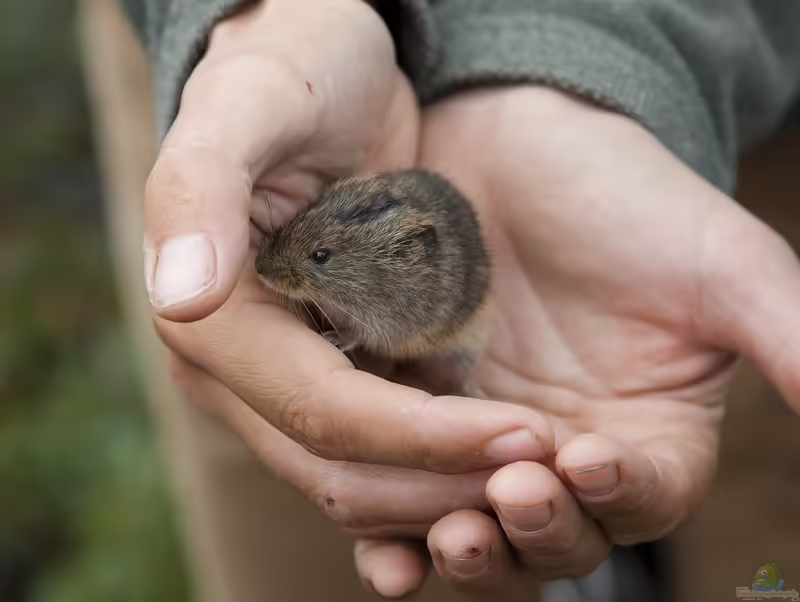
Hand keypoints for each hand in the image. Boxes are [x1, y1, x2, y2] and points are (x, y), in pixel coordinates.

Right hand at [147, 4, 563, 597]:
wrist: (326, 76)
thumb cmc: (296, 74)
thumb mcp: (251, 104)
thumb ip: (200, 187)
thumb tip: (179, 293)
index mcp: (214, 321)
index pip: (322, 413)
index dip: (421, 439)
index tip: (525, 434)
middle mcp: (237, 374)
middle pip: (341, 470)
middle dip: (446, 481)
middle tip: (555, 472)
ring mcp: (281, 386)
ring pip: (363, 480)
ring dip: (450, 491)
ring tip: (546, 476)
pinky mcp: (329, 379)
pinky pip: (383, 453)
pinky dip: (440, 470)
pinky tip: (505, 463)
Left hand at [373, 86, 799, 595]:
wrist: (519, 147)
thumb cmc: (629, 198)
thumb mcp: (724, 267)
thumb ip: (791, 345)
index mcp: (648, 435)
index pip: (644, 497)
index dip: (624, 493)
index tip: (590, 457)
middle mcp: (566, 455)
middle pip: (558, 537)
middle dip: (537, 534)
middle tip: (507, 504)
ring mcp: (484, 443)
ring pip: (478, 531)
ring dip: (465, 549)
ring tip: (445, 537)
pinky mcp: (417, 420)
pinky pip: (402, 492)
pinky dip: (392, 530)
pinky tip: (383, 551)